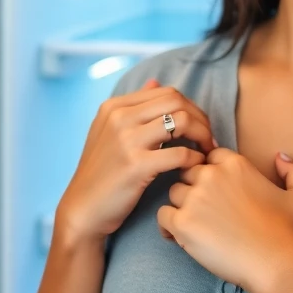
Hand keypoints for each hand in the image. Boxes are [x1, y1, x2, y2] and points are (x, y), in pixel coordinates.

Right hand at [55, 79, 215, 246]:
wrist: (83, 210)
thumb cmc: (102, 173)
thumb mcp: (109, 132)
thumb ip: (133, 106)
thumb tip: (155, 82)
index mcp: (114, 106)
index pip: (166, 92)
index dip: (190, 107)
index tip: (200, 126)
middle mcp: (119, 118)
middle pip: (177, 102)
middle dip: (201, 118)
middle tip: (209, 138)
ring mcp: (127, 141)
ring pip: (182, 121)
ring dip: (202, 136)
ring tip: (206, 152)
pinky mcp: (136, 166)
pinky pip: (180, 154)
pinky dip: (195, 159)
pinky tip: (195, 168)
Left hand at [156, 148, 292, 290]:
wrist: (275, 263)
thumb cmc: (289, 232)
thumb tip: (280, 156)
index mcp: (235, 164)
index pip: (210, 156)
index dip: (211, 172)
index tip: (216, 190)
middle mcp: (212, 175)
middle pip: (189, 171)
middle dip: (194, 187)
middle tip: (205, 209)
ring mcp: (195, 198)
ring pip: (175, 192)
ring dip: (181, 206)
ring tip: (193, 224)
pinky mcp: (183, 223)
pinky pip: (162, 216)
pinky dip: (168, 226)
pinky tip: (179, 237)